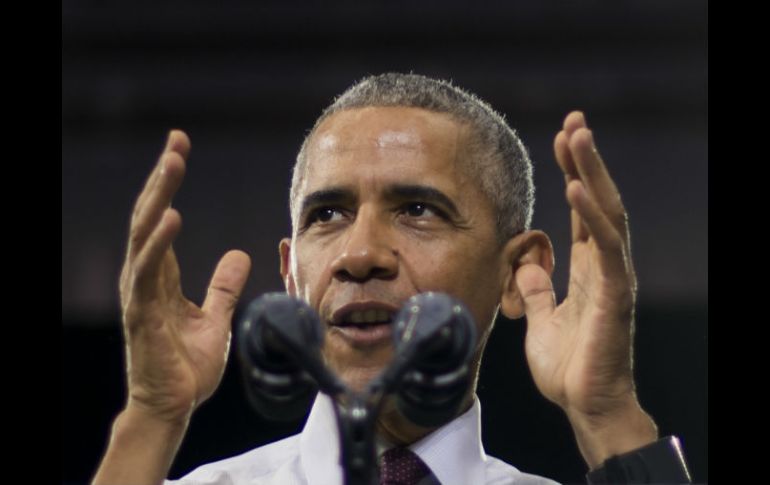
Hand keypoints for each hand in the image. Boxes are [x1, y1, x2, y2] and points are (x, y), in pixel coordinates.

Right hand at [119, 130, 250, 423]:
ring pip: (144, 235)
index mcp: (161, 277)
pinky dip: (159, 243)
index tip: (180, 147)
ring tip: (173, 163)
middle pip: (150, 217)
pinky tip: (171, 217)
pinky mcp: (142, 315)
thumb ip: (223, 285)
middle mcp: (145, 279)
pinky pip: (149, 273)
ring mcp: (140, 295)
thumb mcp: (216, 317)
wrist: (174, 407)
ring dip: (158, 196)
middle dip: (163, 177)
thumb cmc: (187, 365)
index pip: (162, 218)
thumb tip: (238, 254)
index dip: (169, 183)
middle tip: (177, 141)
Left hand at [514, 112, 656, 465]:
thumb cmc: (568, 367)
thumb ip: (536, 290)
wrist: (585, 405)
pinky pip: (605, 248)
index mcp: (586, 267)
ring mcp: (613, 277)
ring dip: (592, 173)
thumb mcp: (539, 320)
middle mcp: (604, 264)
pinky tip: (576, 188)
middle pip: (598, 200)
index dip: (573, 173)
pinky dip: (592, 216)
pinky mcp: (614, 294)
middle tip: (575, 120)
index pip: (582, 209)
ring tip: (578, 135)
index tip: (561, 140)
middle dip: (585, 159)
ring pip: (607, 213)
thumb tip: (528, 264)